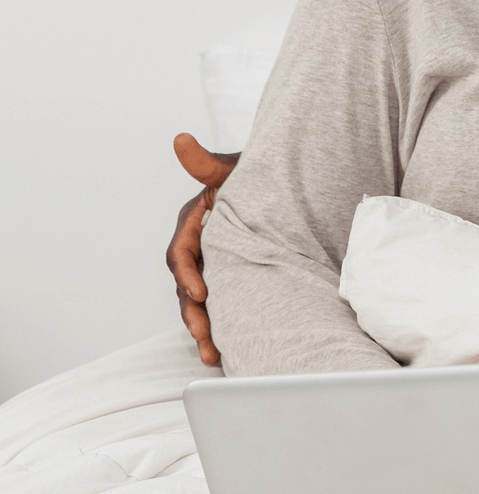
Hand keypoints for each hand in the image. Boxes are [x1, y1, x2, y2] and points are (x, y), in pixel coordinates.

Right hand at [168, 133, 239, 367]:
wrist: (282, 189)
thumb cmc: (256, 176)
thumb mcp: (232, 170)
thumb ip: (207, 163)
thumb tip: (180, 139)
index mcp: (194, 223)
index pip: (182, 253)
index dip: (188, 275)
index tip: (202, 293)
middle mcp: (198, 247)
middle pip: (187, 286)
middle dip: (193, 313)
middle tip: (204, 335)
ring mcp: (212, 264)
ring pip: (200, 303)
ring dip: (204, 329)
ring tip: (213, 354)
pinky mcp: (228, 277)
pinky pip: (219, 306)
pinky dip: (220, 327)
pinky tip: (228, 352)